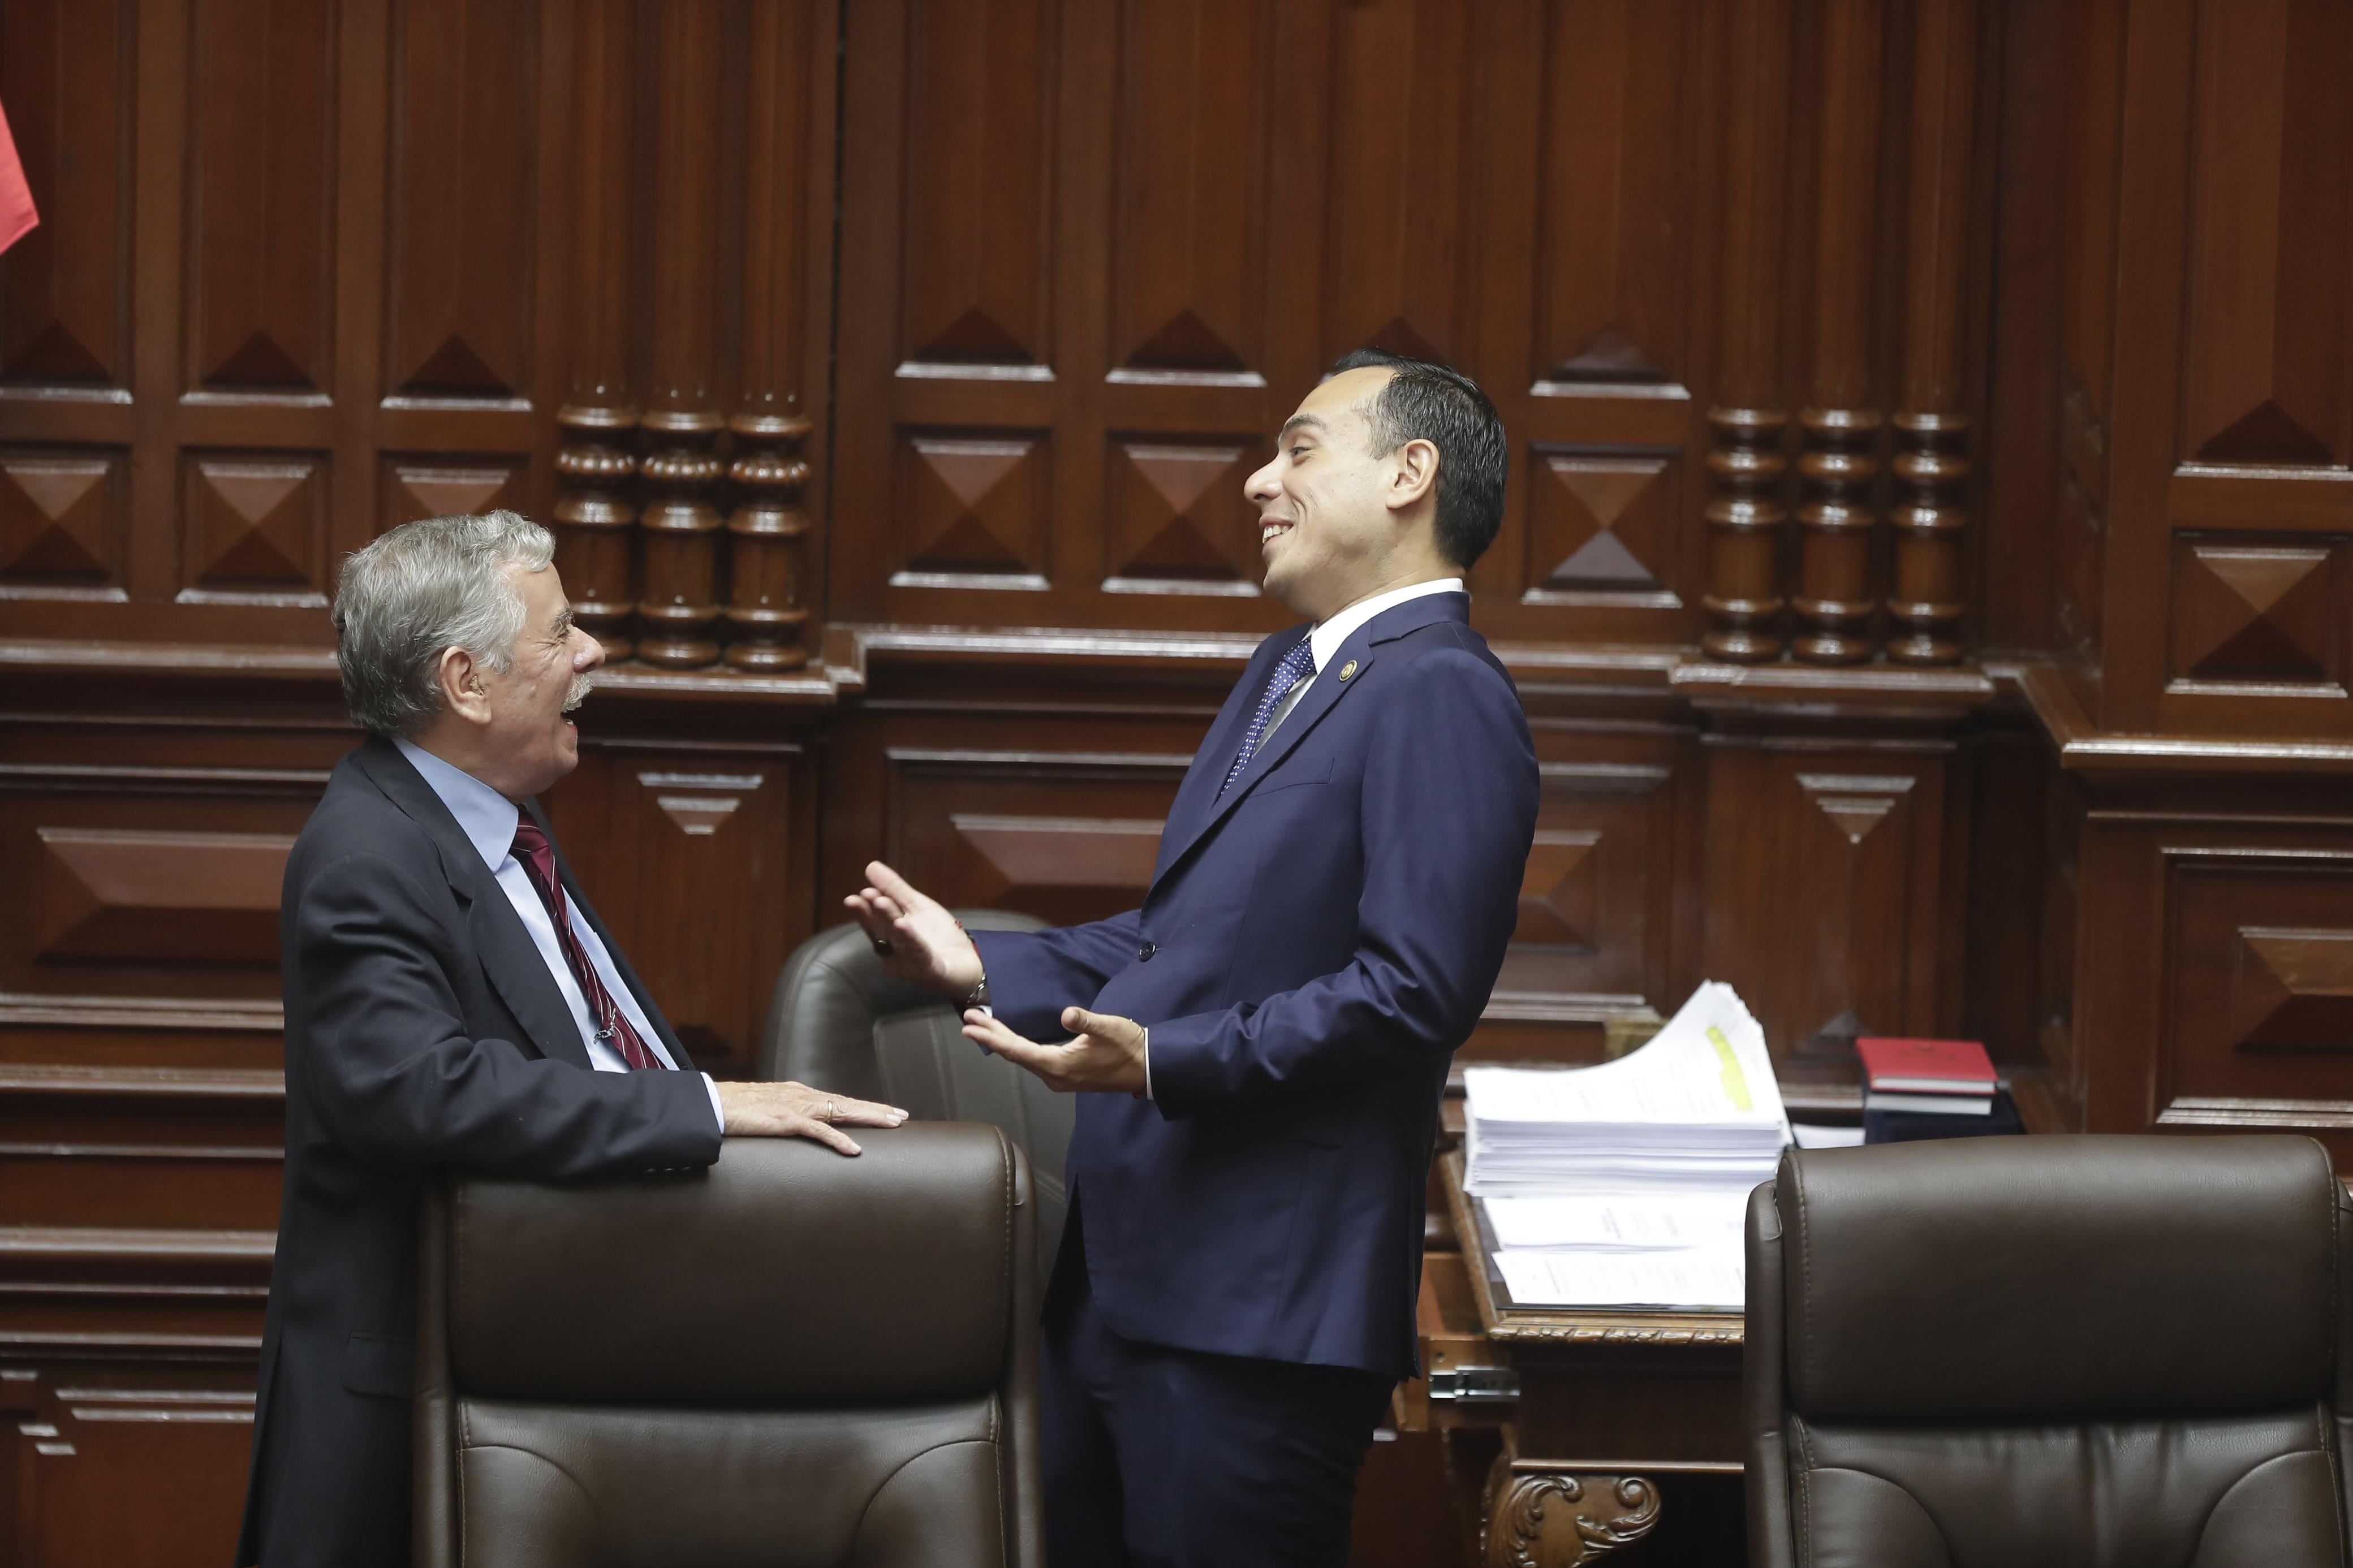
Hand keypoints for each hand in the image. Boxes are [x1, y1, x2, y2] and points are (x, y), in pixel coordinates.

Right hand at [715, 1079, 906, 1155]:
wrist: (708, 1105)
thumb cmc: (732, 1110)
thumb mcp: (764, 1112)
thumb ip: (782, 1118)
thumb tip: (794, 1127)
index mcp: (797, 1095)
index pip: (838, 1100)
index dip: (862, 1105)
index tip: (885, 1111)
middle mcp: (801, 1096)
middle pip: (847, 1102)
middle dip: (875, 1109)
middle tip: (901, 1116)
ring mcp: (795, 1107)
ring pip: (841, 1111)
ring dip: (868, 1118)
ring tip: (892, 1124)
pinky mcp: (784, 1121)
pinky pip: (818, 1131)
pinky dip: (838, 1140)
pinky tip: (855, 1150)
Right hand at [842, 860, 984, 998]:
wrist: (967, 960)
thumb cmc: (938, 935)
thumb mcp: (916, 906)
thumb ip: (894, 889)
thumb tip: (871, 866)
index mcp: (889, 936)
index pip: (874, 922)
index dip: (866, 909)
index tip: (861, 893)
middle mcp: (895, 952)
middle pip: (882, 931)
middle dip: (871, 914)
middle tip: (864, 895)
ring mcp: (910, 964)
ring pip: (898, 940)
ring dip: (889, 920)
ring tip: (881, 902)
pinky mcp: (928, 970)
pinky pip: (918, 953)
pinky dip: (910, 939)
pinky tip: (903, 924)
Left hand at [961, 1006, 1147, 1095]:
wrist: (1147, 1067)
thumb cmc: (1128, 1046)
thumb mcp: (1107, 1028)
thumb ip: (1085, 1020)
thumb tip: (1066, 1014)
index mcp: (1059, 1065)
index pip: (1017, 1050)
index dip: (992, 1037)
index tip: (971, 1026)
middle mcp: (1055, 1076)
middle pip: (1014, 1054)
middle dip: (990, 1036)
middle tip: (967, 1020)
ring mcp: (1060, 1077)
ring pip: (1022, 1058)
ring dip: (1001, 1042)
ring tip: (982, 1027)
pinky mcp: (1066, 1074)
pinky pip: (1033, 1060)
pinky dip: (1017, 1048)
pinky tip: (1011, 1041)